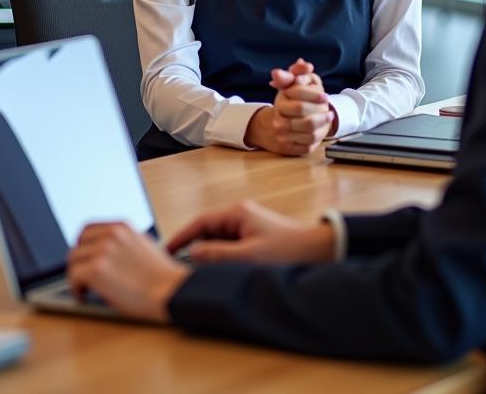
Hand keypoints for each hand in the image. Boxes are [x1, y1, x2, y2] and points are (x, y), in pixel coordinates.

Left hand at [67, 222, 190, 322]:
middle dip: (79, 260)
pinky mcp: (96, 271)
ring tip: (83, 288)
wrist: (171, 290)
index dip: (82, 245)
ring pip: (73, 260)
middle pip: (78, 244)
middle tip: (81, 274)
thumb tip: (108, 251)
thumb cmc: (162, 276)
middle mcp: (110, 235)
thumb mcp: (143, 245)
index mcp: (121, 227)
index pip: (88, 229)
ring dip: (76, 275)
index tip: (82, 255)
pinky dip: (76, 288)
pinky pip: (73, 277)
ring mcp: (102, 251)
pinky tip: (83, 296)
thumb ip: (124, 243)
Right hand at [167, 200, 335, 264]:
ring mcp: (247, 226)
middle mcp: (240, 215)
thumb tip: (192, 254)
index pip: (200, 222)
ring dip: (208, 255)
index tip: (166, 249)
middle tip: (178, 266)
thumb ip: (218, 255)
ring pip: (218, 240)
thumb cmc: (288, 250)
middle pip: (207, 231)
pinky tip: (218, 271)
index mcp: (237, 212)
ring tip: (197, 273)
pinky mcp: (254, 237)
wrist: (319, 251)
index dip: (181, 236)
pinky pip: (229, 246)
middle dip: (193, 248)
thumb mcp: (249, 255)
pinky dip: (221, 257)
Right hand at [252, 58, 335, 154]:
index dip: (315, 96)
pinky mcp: (289, 148)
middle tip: (329, 110)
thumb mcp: (290, 84)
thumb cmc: (286, 102)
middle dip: (321, 114)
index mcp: (280, 103)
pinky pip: (307, 146)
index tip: (325, 96)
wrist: (273, 126)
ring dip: (323, 126)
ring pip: (309, 134)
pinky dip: (317, 138)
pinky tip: (321, 130)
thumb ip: (297, 72)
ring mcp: (283, 136)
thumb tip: (303, 62)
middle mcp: (278, 120)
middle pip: (306, 119)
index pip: (299, 99)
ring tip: (328, 118)